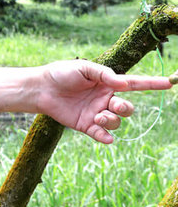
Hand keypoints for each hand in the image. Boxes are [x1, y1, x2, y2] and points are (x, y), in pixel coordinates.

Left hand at [37, 59, 172, 143]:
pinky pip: (102, 135)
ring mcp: (96, 113)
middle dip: (125, 109)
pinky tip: (106, 138)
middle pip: (128, 108)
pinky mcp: (86, 125)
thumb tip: (124, 83)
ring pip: (116, 122)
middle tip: (113, 105)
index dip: (153, 84)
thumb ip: (104, 75)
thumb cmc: (61, 74)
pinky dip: (106, 138)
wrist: (41, 88)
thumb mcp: (84, 68)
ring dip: (111, 121)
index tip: (170, 83)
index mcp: (108, 83)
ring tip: (97, 116)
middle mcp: (105, 99)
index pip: (135, 84)